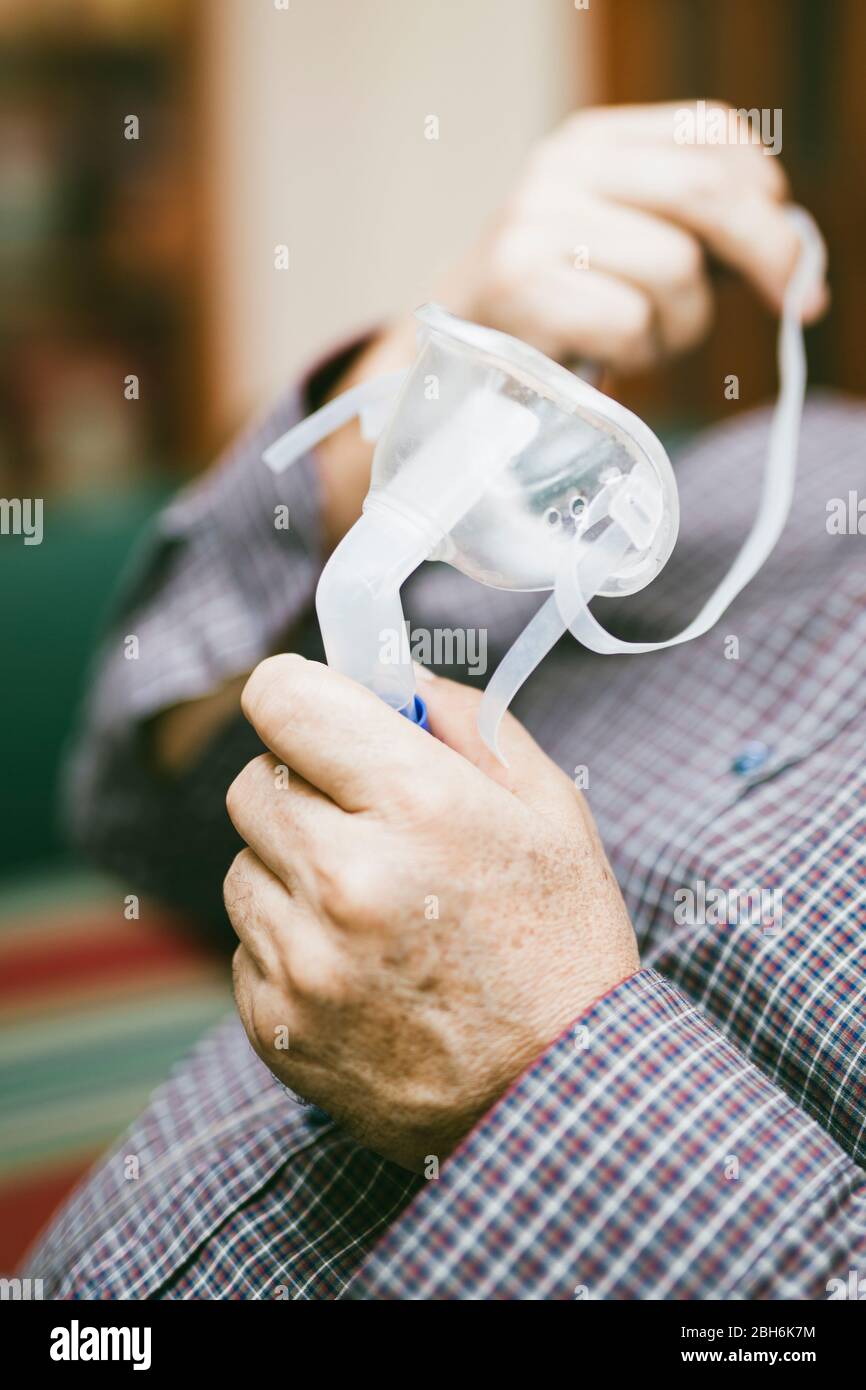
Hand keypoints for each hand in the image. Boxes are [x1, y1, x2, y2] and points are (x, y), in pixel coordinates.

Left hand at [225, 656, 636, 1170]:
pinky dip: (289, 943)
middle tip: (368, 825)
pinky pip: (246, 944)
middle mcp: (345, 878)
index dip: (302, 697)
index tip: (323, 717)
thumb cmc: (563, 945)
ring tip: (371, 908)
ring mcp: (302, 960)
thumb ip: (461, 718)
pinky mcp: (275, 1024)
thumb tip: (384, 670)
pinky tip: (359, 967)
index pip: (282, 698)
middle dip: (304, 788)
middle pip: (252, 782)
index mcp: (416, 806)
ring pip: (242, 866)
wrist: (559, 1100)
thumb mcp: (549, 809)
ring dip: (292, 870)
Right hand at [318, 100, 828, 545]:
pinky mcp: (520, 285)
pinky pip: (631, 323)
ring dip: (680, 328)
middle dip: (768, 254)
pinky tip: (604, 360)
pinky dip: (634, 356)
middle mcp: (561, 167)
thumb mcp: (617, 245)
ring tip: (641, 343)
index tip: (792, 255)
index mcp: (591, 140)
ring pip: (677, 269)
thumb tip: (789, 251)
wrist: (444, 360)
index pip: (710, 136)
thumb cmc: (551, 312)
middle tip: (797, 304)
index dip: (767, 194)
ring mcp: (535, 222)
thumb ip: (690, 228)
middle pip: (706, 192)